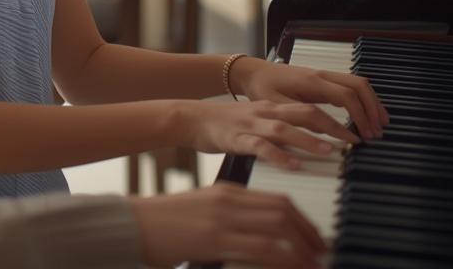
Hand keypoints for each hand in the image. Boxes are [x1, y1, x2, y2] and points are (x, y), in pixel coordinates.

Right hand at [128, 183, 323, 268]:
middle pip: (284, 210)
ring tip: (314, 264)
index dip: (303, 221)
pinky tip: (294, 268)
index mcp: (227, 191)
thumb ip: (230, 221)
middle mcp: (229, 200)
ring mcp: (223, 218)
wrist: (131, 224)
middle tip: (322, 253)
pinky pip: (263, 248)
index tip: (314, 239)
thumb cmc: (162, 226)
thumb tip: (258, 240)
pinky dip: (286, 259)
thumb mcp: (202, 214)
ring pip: (279, 227)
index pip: (278, 200)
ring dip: (303, 248)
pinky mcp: (215, 238)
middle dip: (310, 234)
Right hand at [177, 100, 353, 169]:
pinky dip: (278, 155)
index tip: (357, 133)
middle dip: (332, 126)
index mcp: (273, 107)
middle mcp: (266, 112)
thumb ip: (279, 130)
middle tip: (354, 141)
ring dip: (310, 139)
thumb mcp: (256, 121)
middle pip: (305, 112)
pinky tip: (292, 165)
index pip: (311, 108)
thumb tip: (305, 143)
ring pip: (285, 128)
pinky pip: (260, 146)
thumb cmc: (224, 124)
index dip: (336, 119)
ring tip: (330, 151)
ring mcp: (251, 124)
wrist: (190, 117)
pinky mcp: (236, 138)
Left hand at [233, 57, 388, 139]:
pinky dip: (362, 98)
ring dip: (371, 102)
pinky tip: (365, 113)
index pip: (346, 97)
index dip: (360, 116)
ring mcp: (324, 75)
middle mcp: (322, 75)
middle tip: (379, 131)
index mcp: (311, 82)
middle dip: (373, 108)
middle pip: (359, 86)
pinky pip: (350, 85)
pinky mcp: (323, 79)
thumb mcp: (275, 106)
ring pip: (357, 83)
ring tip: (380, 123)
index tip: (364, 135)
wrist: (252, 73)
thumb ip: (299, 117)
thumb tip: (324, 131)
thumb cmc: (261, 88)